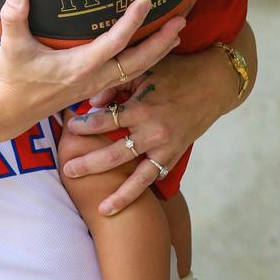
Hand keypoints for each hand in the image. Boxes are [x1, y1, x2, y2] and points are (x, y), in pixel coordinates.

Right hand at [0, 0, 185, 138]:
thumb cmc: (13, 79)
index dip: (132, 22)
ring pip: (136, 70)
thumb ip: (14, 18)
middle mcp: (94, 77)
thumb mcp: (10, 48)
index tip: (146, 1)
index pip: (115, 42)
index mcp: (80, 66)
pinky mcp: (94, 87)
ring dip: (158, 52)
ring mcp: (96, 84)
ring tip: (176, 34)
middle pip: (138, 61)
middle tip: (181, 20)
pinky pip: (127, 75)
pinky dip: (144, 62)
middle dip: (161, 42)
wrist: (11, 112)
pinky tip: (151, 51)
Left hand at [62, 48, 232, 214]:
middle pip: (113, 154)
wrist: (212, 83)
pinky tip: (121, 205)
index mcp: (142, 107)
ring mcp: (165, 147)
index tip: (68, 128)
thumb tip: (92, 103)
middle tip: (67, 170)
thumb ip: (116, 86)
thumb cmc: (174, 71)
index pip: (104, 121)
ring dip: (116, 192)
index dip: (83, 126)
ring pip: (136, 176)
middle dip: (88, 163)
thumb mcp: (143, 71)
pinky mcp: (175, 155)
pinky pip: (154, 178)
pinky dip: (138, 192)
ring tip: (98, 208)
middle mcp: (153, 132)